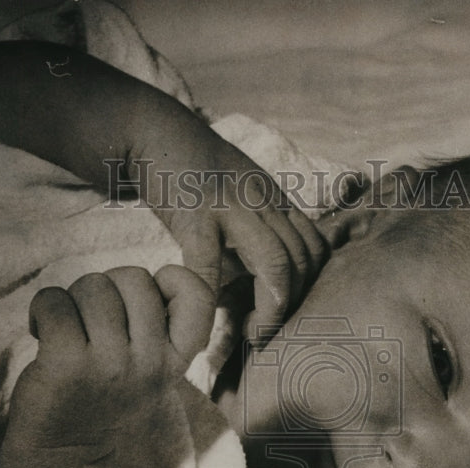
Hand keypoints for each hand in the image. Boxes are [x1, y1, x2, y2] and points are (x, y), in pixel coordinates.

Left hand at [0, 265, 213, 467]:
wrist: (66, 465)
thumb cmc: (102, 409)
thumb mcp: (148, 374)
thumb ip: (156, 332)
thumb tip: (148, 278)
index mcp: (174, 361)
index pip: (198, 296)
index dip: (175, 279)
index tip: (151, 295)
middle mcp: (149, 361)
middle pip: (132, 278)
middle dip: (105, 288)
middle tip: (90, 321)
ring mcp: (110, 363)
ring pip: (91, 286)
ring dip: (70, 301)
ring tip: (64, 331)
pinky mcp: (68, 363)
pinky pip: (54, 302)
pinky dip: (42, 311)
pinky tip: (41, 334)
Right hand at [154, 134, 327, 344]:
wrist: (153, 131)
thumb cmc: (194, 175)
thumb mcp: (241, 196)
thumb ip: (257, 233)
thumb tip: (258, 288)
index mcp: (277, 200)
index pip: (316, 248)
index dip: (309, 287)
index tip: (289, 315)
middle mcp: (265, 201)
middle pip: (302, 259)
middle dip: (292, 305)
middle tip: (268, 334)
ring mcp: (233, 205)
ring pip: (277, 262)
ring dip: (271, 308)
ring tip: (252, 334)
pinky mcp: (195, 213)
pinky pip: (210, 262)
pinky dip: (209, 298)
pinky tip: (204, 323)